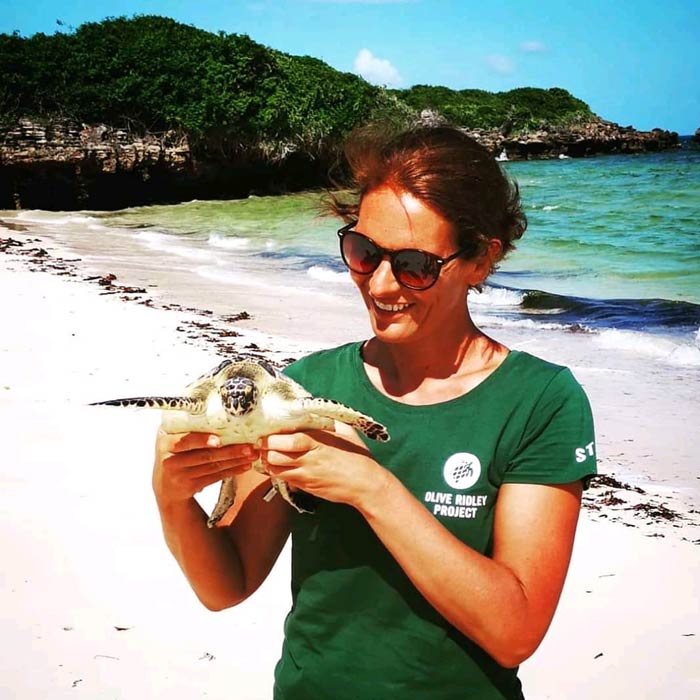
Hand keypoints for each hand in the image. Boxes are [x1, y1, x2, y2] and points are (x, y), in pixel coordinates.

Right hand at [153, 430, 257, 508]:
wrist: (165, 486)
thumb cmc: (175, 453)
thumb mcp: (173, 438)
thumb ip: (188, 428)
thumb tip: (219, 411)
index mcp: (166, 442)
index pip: (185, 440)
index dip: (202, 440)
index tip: (218, 440)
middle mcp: (170, 460)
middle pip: (205, 455)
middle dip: (230, 451)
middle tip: (248, 446)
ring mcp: (180, 475)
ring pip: (213, 466)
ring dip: (235, 460)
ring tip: (251, 455)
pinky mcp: (190, 486)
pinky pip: (215, 477)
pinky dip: (232, 471)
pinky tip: (244, 466)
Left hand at [258, 426, 386, 508]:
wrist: (365, 485)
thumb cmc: (357, 456)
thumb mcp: (346, 432)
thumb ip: (328, 422)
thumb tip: (315, 411)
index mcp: (318, 443)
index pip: (288, 441)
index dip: (272, 438)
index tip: (267, 432)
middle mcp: (308, 460)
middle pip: (275, 456)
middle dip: (265, 450)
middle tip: (263, 444)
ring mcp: (306, 476)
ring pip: (276, 470)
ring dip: (268, 462)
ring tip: (269, 454)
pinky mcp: (306, 488)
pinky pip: (284, 479)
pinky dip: (277, 472)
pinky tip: (280, 466)